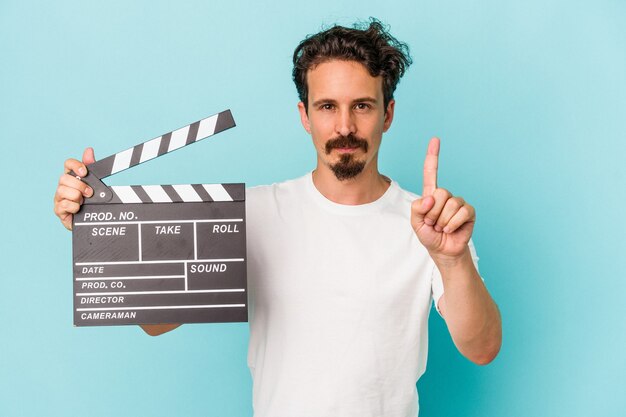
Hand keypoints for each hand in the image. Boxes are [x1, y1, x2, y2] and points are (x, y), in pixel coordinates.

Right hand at [53, 148, 95, 229]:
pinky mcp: (59, 210)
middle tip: (89, 192)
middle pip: (64, 178)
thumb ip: (91, 166)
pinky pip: (63, 205)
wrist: (91, 220)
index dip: (75, 165)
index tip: (84, 171)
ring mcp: (59, 198)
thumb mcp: (94, 183)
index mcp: (72, 177)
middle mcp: (63, 186)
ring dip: (76, 196)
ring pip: (62, 190)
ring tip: (83, 201)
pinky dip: (73, 206)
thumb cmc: (91, 201)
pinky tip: (78, 209)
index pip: (68, 164)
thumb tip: (88, 150)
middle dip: (79, 185)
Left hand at [411, 138, 475, 261]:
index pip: (431, 173)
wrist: (443, 251)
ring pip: (450, 204)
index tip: (435, 139)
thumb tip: (432, 197)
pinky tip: (451, 230)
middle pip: (440, 193)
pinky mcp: (469, 212)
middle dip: (433, 212)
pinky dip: (452, 224)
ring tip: (441, 228)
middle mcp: (445, 196)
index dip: (433, 156)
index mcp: (431, 195)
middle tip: (432, 223)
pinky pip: (461, 212)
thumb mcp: (416, 222)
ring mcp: (458, 203)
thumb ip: (417, 208)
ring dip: (442, 221)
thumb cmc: (429, 236)